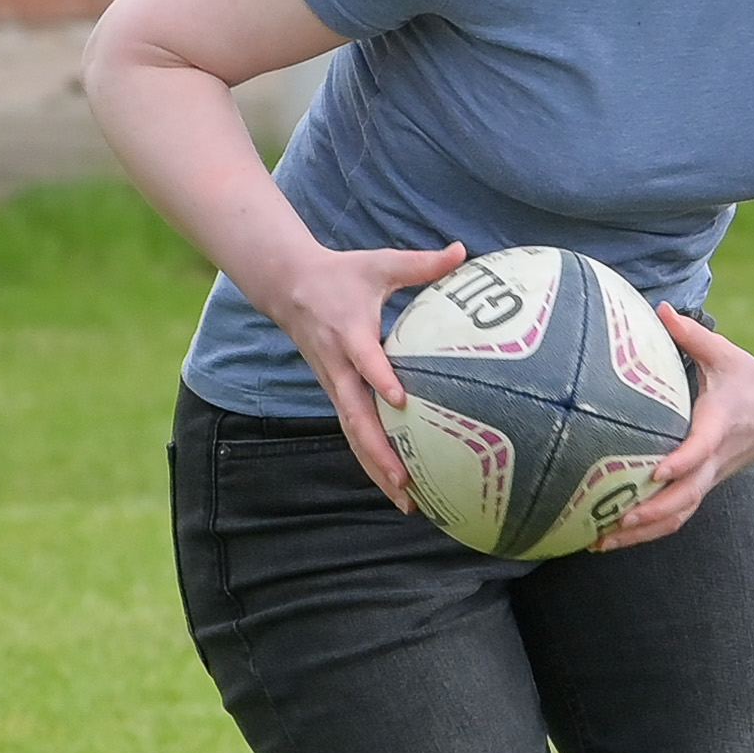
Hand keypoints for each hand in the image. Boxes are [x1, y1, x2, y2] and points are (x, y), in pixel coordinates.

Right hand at [259, 240, 468, 509]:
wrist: (289, 288)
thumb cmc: (343, 275)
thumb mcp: (380, 263)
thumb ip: (422, 264)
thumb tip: (464, 251)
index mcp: (349, 333)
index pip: (365, 360)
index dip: (380, 378)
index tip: (401, 400)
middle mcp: (338, 367)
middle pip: (355, 417)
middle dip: (379, 451)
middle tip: (406, 480)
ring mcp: (334, 385)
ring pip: (353, 434)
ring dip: (377, 468)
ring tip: (408, 500)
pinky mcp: (337, 394)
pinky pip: (354, 432)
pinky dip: (373, 460)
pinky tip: (399, 486)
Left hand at [593, 307, 753, 549]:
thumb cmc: (750, 380)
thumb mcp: (726, 353)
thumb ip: (692, 335)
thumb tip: (660, 309)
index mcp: (719, 425)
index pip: (701, 448)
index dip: (681, 462)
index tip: (656, 472)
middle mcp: (713, 460)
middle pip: (686, 496)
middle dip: (652, 512)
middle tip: (617, 520)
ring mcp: (708, 478)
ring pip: (678, 515)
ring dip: (642, 533)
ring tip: (601, 541)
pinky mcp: (701, 488)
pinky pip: (675, 517)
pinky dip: (645, 532)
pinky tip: (609, 539)